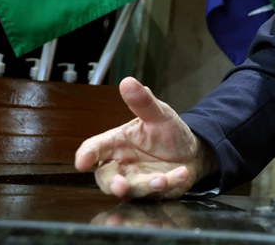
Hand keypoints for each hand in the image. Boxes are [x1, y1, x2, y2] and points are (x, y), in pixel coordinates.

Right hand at [74, 77, 217, 199]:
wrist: (192, 151)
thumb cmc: (168, 133)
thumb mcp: (158, 114)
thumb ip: (143, 102)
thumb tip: (127, 82)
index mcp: (117, 143)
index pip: (94, 149)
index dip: (86, 156)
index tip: (83, 162)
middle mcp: (123, 165)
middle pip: (106, 178)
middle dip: (113, 184)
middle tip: (121, 186)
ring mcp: (137, 180)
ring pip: (134, 189)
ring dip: (147, 185)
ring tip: (161, 179)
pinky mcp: (153, 192)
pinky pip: (159, 192)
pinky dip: (172, 183)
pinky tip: (182, 173)